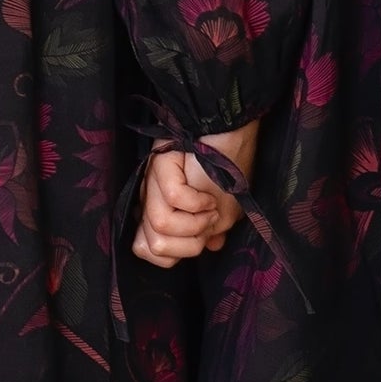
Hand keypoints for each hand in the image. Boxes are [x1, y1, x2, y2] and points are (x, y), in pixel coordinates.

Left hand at [131, 124, 259, 266]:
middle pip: (154, 246)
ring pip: (160, 226)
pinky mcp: (160, 167)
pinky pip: (172, 200)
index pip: (150, 250)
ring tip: (209, 205)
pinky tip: (207, 193)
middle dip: (188, 242)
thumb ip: (209, 230)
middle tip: (206, 220)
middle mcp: (152, 199)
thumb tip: (210, 247)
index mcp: (163, 211)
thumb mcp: (223, 209)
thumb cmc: (228, 168)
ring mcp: (154, 184)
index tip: (199, 237)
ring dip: (195, 222)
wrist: (231, 129)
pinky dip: (196, 202)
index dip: (175, 252)